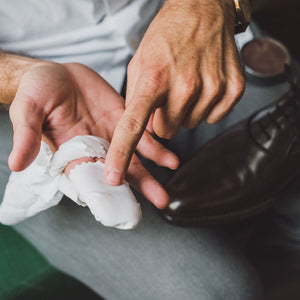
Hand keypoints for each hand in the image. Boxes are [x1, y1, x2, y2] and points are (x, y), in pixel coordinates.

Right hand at [8, 62, 178, 207]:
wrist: (55, 73)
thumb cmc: (36, 93)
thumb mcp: (28, 110)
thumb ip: (27, 135)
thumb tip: (17, 163)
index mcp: (72, 154)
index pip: (90, 182)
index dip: (106, 196)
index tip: (122, 210)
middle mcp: (96, 150)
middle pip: (120, 175)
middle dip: (139, 189)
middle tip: (161, 202)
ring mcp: (113, 136)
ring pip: (135, 159)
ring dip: (153, 172)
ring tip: (169, 183)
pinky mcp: (124, 118)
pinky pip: (142, 134)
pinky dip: (155, 146)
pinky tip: (170, 157)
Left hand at [105, 0, 245, 184]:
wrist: (202, 10)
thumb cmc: (166, 38)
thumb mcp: (139, 64)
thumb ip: (135, 101)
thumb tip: (142, 133)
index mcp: (154, 79)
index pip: (132, 126)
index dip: (121, 155)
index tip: (114, 178)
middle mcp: (184, 86)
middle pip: (166, 132)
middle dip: (162, 119)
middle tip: (165, 94)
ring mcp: (212, 88)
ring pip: (189, 125)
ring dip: (184, 111)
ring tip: (184, 84)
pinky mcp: (232, 89)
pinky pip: (212, 117)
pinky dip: (205, 107)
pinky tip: (203, 86)